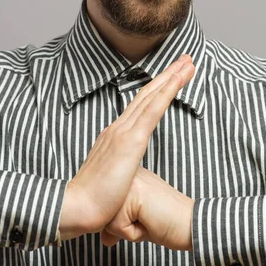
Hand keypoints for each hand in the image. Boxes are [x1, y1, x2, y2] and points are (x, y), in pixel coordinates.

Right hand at [59, 54, 194, 239]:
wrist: (78, 206)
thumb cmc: (94, 201)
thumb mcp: (111, 181)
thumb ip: (120, 172)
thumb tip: (126, 176)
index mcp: (113, 136)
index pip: (140, 106)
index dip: (157, 89)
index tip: (172, 76)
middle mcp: (118, 127)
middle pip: (147, 94)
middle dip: (168, 74)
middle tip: (185, 59)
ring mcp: (123, 131)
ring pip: (152, 96)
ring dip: (172, 77)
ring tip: (188, 62)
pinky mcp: (130, 140)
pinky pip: (153, 110)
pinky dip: (167, 91)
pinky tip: (179, 79)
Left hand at [100, 166, 194, 250]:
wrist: (191, 225)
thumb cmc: (166, 223)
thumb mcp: (136, 223)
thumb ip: (117, 226)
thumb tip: (104, 239)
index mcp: (128, 176)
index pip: (105, 207)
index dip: (123, 222)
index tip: (145, 216)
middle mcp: (126, 174)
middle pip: (103, 214)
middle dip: (123, 227)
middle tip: (148, 218)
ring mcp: (129, 181)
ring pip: (107, 221)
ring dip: (128, 231)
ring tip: (148, 220)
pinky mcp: (133, 193)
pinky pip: (117, 227)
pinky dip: (133, 234)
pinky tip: (149, 222)